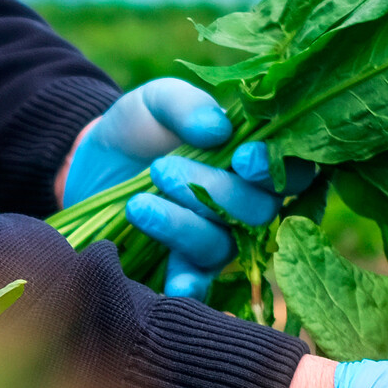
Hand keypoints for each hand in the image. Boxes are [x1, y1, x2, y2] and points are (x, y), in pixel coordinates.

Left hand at [59, 79, 288, 299]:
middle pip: (260, 211)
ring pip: (223, 244)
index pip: (294, 169)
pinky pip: (199, 283)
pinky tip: (175, 285)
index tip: (242, 159)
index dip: (277, 168)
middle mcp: (247, 205)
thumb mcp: (158, 102)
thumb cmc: (141, 128)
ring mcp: (219, 239)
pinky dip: (190, 285)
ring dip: (182, 225)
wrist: (92, 164)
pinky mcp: (186, 267)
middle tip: (161, 170)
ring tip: (137, 205)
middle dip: (212, 191)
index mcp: (255, 160)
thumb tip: (218, 130)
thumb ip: (188, 105)